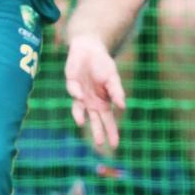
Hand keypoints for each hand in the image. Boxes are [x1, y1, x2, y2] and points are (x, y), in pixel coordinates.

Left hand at [65, 34, 125, 149]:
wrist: (89, 49)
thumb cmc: (103, 64)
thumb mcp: (113, 78)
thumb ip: (117, 92)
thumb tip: (123, 106)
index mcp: (104, 102)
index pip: (109, 121)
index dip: (112, 133)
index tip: (115, 145)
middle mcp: (92, 102)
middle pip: (95, 121)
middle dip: (98, 132)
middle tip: (101, 145)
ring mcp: (81, 95)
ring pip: (81, 111)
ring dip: (81, 118)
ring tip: (82, 124)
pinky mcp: (72, 85)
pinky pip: (74, 93)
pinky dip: (77, 94)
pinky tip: (81, 95)